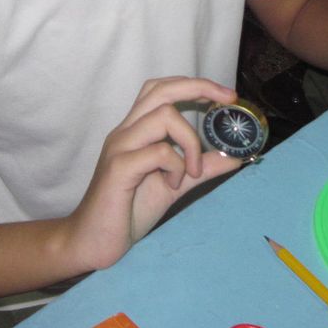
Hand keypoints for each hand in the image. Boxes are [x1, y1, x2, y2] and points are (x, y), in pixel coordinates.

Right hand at [66, 77, 240, 271]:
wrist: (93, 242)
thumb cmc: (128, 211)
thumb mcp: (174, 185)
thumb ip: (200, 168)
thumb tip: (234, 158)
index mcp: (136, 131)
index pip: (160, 90)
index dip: (193, 85)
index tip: (225, 95)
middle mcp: (125, 132)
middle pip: (161, 91)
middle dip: (198, 88)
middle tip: (226, 101)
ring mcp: (120, 147)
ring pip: (163, 116)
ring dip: (190, 141)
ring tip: (191, 171)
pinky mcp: (119, 168)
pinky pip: (158, 152)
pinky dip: (176, 166)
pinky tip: (171, 184)